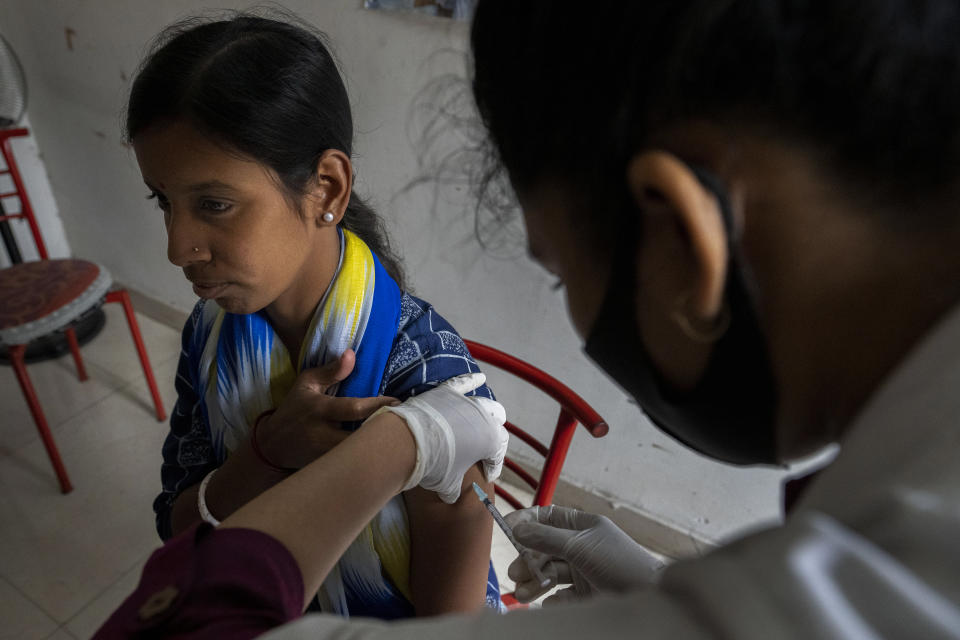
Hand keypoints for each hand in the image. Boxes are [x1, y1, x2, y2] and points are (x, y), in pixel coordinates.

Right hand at [257, 350, 398, 468]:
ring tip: (400, 438)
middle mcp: (324, 434)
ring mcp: (326, 455)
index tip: (398, 402)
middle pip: (361, 438)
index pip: (354, 408)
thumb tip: (352, 354)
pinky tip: (386, 453)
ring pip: (358, 456)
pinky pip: (354, 466)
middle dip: (383, 432)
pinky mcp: (329, 468)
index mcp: (320, 409)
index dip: (378, 405)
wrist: (273, 445)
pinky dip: (370, 460)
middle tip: (406, 424)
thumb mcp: (307, 384)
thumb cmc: (295, 408)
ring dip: (378, 447)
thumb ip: (330, 371)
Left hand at [379, 373, 508, 503]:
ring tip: (488, 417)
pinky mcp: (446, 392)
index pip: (498, 453)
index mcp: (490, 441)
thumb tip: (452, 497)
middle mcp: (483, 418)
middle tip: (487, 445)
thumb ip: (455, 489)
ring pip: (484, 404)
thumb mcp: (448, 485)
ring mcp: (464, 402)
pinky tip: (480, 378)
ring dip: (488, 412)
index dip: (494, 465)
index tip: (487, 474)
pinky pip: (462, 383)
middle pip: (496, 424)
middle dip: (495, 435)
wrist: (408, 443)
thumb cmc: (434, 466)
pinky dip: (471, 380)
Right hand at [505, 505, 664, 603]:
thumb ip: (546, 537)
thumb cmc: (620, 564)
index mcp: (583, 526)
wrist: (649, 597)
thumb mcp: (579, 545)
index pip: (548, 518)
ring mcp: (584, 571)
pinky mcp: (587, 594)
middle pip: (544, 549)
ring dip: (534, 582)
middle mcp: (582, 546)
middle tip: (516, 573)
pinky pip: (561, 596)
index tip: (507, 528)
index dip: (527, 521)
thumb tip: (518, 527)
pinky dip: (553, 600)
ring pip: (550, 573)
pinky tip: (552, 603)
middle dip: (528, 559)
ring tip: (523, 593)